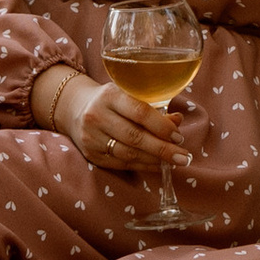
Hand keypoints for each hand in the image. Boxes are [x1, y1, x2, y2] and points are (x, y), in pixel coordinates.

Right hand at [39, 67, 185, 172]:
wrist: (75, 109)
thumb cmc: (113, 99)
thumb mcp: (130, 93)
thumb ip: (154, 105)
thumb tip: (178, 120)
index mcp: (110, 95)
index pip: (140, 112)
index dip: (161, 126)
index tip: (179, 136)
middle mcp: (97, 116)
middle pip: (134, 137)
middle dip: (162, 149)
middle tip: (184, 156)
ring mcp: (91, 137)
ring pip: (127, 153)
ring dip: (154, 160)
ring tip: (174, 162)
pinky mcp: (90, 155)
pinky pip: (120, 163)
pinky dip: (141, 165)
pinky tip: (157, 166)